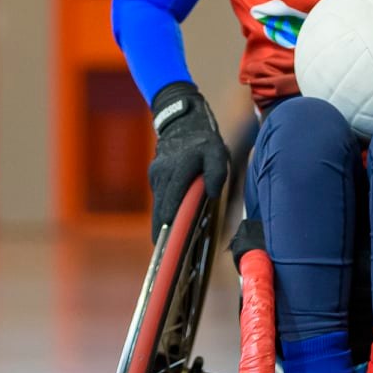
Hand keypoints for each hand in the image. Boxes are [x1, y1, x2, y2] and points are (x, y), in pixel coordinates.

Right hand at [148, 82, 228, 242]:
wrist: (183, 123)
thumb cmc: (205, 142)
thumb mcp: (218, 152)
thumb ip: (217, 173)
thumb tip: (212, 194)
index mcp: (182, 166)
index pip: (173, 196)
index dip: (168, 219)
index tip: (163, 238)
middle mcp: (165, 171)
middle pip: (161, 206)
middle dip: (161, 228)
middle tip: (162, 250)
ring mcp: (157, 173)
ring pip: (159, 203)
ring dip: (162, 220)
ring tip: (165, 242)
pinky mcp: (154, 175)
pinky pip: (160, 196)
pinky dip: (164, 208)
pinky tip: (169, 221)